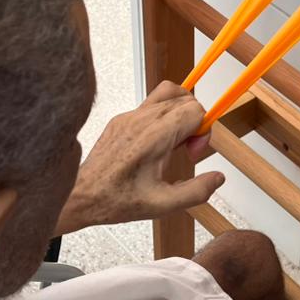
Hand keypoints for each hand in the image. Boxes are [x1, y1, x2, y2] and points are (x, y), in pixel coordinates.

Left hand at [56, 82, 224, 234]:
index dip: (203, 130)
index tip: (192, 153)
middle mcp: (142, 120)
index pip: (195, 109)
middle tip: (185, 151)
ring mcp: (129, 116)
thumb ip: (196, 191)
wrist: (81, 194)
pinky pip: (150, 104)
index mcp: (154, 137)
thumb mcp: (163, 205)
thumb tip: (218, 178)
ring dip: (179, 114)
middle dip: (194, 122)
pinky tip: (156, 145)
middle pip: (185, 99)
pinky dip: (162, 117)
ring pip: (168, 94)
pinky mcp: (121, 118)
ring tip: (173, 142)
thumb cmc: (116, 199)